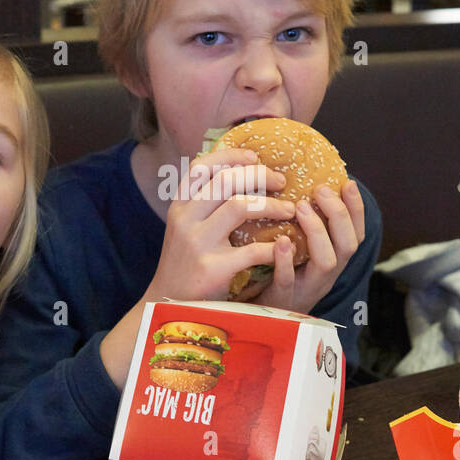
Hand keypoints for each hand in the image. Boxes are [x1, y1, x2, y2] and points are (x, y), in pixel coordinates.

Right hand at [147, 147, 297, 301]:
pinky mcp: (212, 269)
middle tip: (281, 181)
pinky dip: (274, 247)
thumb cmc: (186, 262)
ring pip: (240, 207)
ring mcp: (197, 243)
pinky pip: (253, 250)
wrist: (169, 304)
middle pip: (225, 180)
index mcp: (179, 205)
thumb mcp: (184, 227)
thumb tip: (240, 172)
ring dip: (272, 206)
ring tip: (289, 210)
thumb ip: (203, 204)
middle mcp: (185, 219)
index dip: (230, 156)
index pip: (201, 166)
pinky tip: (284, 246)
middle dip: (260, 175)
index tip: (254, 156)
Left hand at [255, 179, 365, 313]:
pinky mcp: (283, 297)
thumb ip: (309, 225)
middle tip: (321, 190)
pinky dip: (286, 260)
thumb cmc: (282, 273)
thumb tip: (306, 184)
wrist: (262, 315)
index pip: (356, 233)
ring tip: (302, 208)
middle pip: (348, 245)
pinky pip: (288, 280)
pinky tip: (281, 241)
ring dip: (317, 232)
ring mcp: (307, 287)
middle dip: (338, 215)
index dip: (356, 209)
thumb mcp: (302, 251)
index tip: (348, 183)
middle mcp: (327, 274)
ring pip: (326, 262)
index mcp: (334, 260)